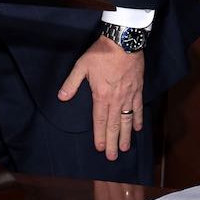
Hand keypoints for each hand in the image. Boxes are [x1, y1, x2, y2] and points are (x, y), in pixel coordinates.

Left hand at [58, 36, 143, 159]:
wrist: (123, 42)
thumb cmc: (101, 53)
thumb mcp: (81, 66)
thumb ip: (71, 83)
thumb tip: (61, 97)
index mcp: (101, 95)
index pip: (100, 120)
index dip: (100, 135)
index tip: (100, 149)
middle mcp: (116, 99)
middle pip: (114, 125)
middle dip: (113, 142)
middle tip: (113, 157)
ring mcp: (128, 95)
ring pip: (127, 120)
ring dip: (126, 135)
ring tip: (125, 148)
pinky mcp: (137, 90)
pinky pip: (138, 108)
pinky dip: (137, 119)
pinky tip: (137, 129)